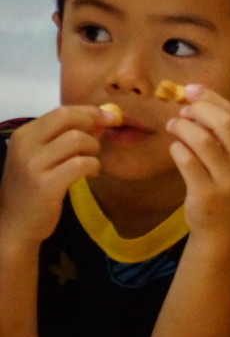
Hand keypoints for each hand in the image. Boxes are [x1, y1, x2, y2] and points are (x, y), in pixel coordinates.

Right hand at [0, 105, 114, 251]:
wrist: (15, 225)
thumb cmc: (33, 188)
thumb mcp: (43, 157)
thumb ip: (66, 136)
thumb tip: (101, 117)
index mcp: (23, 135)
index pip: (61, 111)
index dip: (88, 111)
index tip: (107, 117)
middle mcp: (25, 146)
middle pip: (67, 117)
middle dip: (92, 122)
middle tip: (103, 135)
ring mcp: (33, 165)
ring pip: (77, 139)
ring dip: (93, 148)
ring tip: (91, 160)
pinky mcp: (46, 185)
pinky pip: (81, 164)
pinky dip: (93, 166)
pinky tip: (92, 173)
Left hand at [165, 85, 229, 235]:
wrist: (223, 227)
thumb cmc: (225, 184)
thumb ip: (222, 132)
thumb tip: (194, 99)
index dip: (211, 98)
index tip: (191, 91)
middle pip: (223, 122)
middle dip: (198, 110)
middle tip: (182, 110)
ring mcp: (228, 179)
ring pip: (202, 140)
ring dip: (182, 127)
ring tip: (173, 126)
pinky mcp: (206, 193)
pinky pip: (187, 161)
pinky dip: (177, 149)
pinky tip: (175, 149)